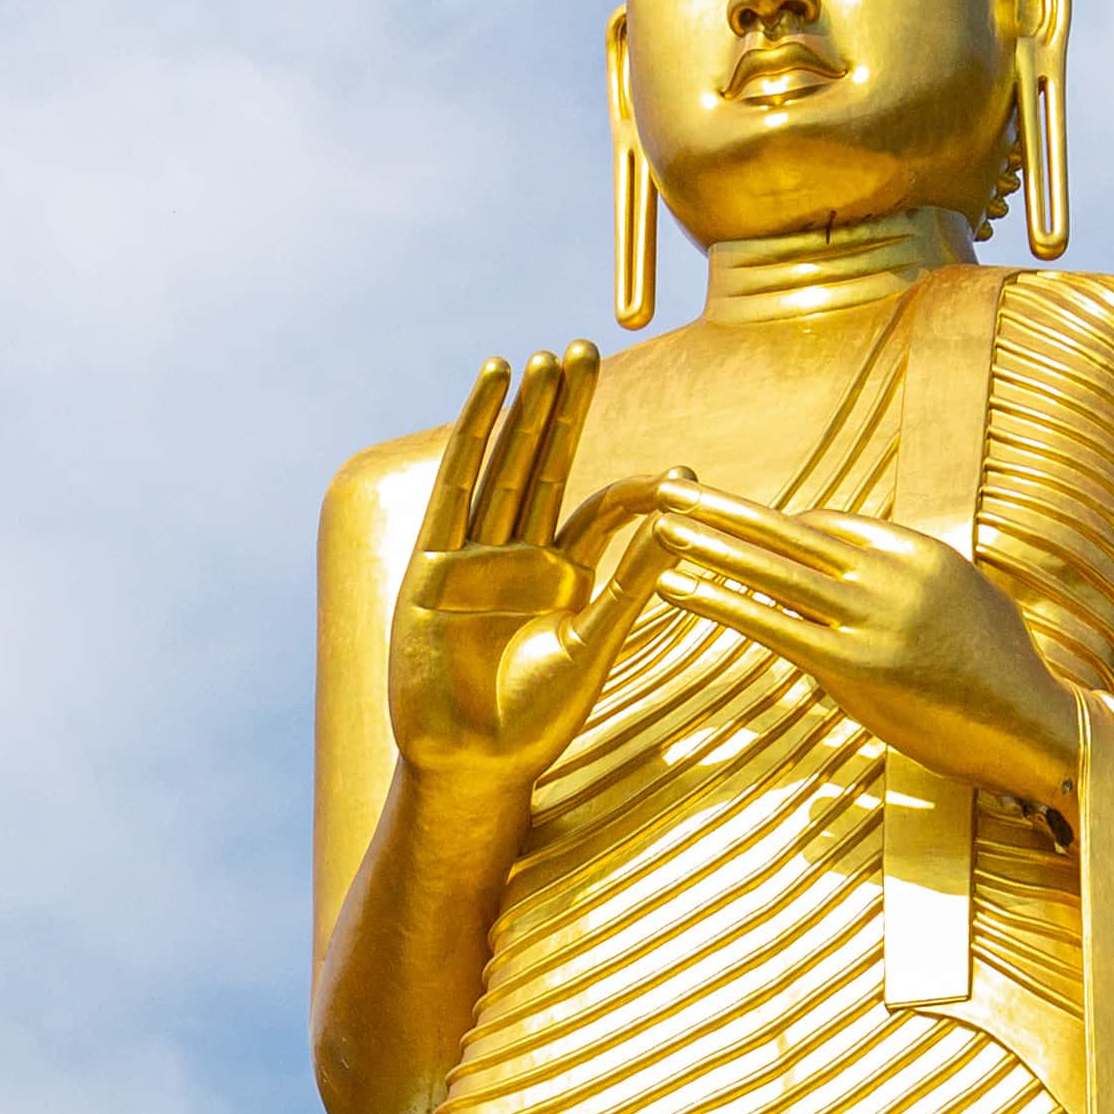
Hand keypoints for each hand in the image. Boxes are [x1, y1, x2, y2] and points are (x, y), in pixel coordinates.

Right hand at [385, 345, 678, 790]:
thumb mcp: (595, 647)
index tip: (680, 472)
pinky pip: (455, 486)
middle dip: (565, 408)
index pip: (602, 510)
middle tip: (587, 347)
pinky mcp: (433, 563)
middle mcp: (520, 556)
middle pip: (546, 464)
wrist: (471, 766)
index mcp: (564, 578)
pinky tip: (490, 388)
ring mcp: (474, 555)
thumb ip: (633, 583)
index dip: (638, 486)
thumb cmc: (535, 722)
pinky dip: (473, 435)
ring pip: (503, 465)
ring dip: (523, 411)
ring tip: (544, 358)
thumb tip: (680, 518)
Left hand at [645, 479, 1075, 800]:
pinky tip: (680, 587)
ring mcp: (872, 619)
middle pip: (788, 533)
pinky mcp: (854, 667)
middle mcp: (891, 575)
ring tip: (661, 527)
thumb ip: (909, 585)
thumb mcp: (964, 605)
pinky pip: (772, 623)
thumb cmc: (1002, 677)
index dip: (774, 528)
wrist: (1035, 728)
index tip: (732, 522)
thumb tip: (864, 579)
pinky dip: (720, 601)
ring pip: (773, 570)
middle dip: (723, 510)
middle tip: (671, 486)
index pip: (828, 527)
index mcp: (918, 553)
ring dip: (709, 546)